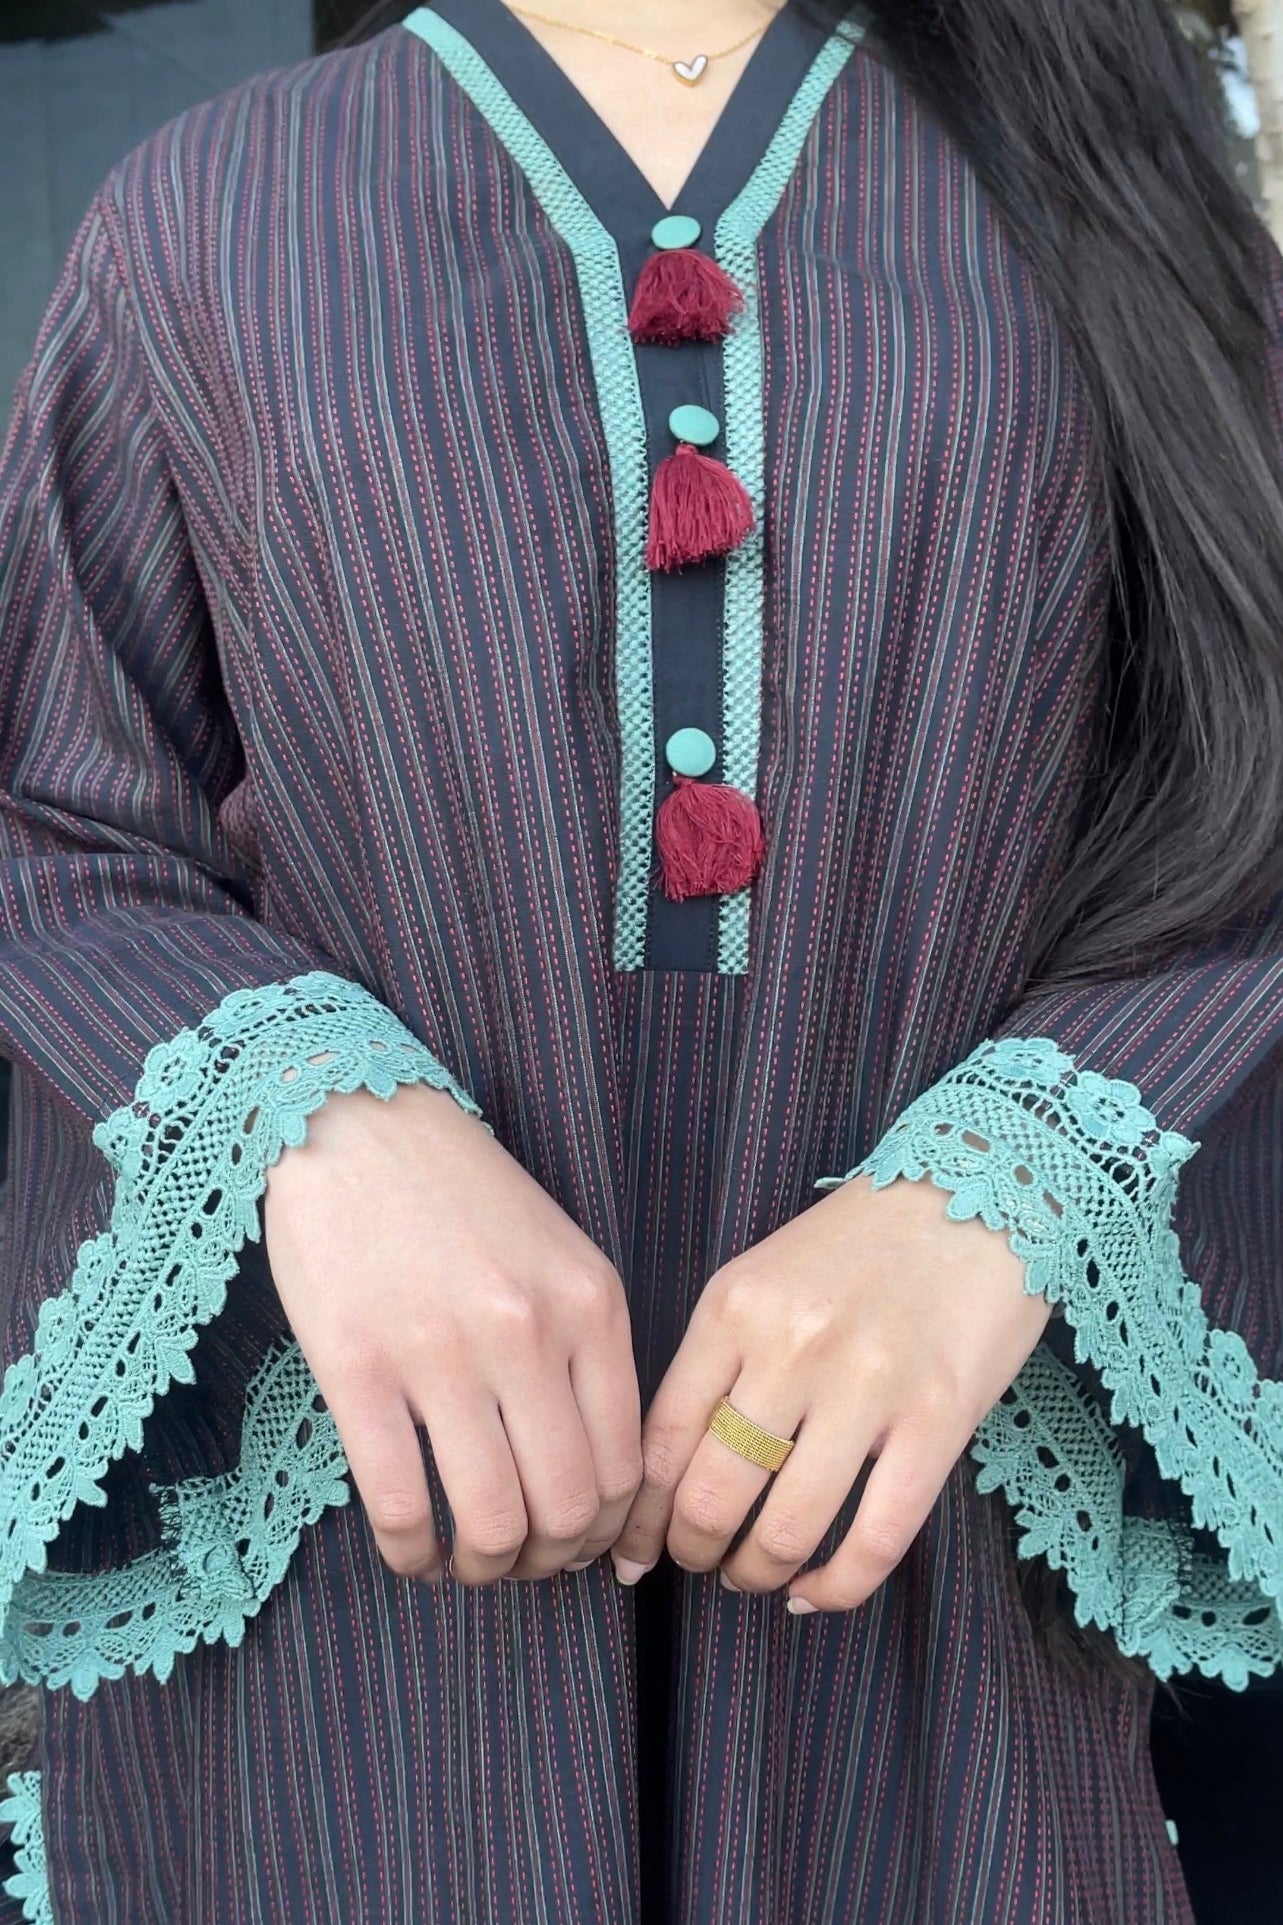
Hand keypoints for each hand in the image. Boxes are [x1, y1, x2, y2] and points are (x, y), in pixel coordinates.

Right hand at [264, 1081, 642, 1585]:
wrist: (355, 1122)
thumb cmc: (462, 1195)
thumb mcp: (560, 1256)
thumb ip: (588, 1353)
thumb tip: (596, 1481)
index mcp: (592, 1304)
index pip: (627, 1463)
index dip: (606, 1531)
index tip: (580, 1547)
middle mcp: (528, 1332)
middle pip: (566, 1506)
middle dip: (550, 1563)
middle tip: (524, 1567)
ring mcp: (441, 1352)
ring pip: (490, 1519)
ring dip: (484, 1568)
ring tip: (467, 1565)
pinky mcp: (357, 1368)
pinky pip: (400, 1503)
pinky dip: (411, 1553)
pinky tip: (411, 1552)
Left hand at [609, 1172, 1050, 1611]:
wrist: (980, 1192)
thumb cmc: (860, 1244)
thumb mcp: (763, 1279)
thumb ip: (717, 1361)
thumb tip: (669, 1470)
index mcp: (734, 1307)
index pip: (663, 1439)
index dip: (642, 1516)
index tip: (635, 1551)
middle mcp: (791, 1348)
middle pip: (713, 1495)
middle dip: (691, 1551)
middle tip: (697, 1562)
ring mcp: (867, 1386)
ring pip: (786, 1528)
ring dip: (756, 1573)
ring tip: (753, 1576)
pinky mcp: (938, 1420)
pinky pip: (876, 1539)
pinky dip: (837, 1586)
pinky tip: (816, 1591)